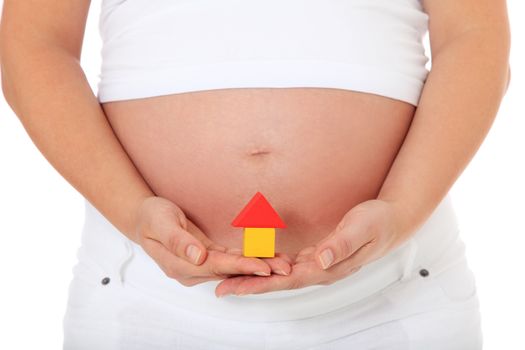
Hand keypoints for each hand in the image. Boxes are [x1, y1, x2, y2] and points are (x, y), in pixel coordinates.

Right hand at [134, 196, 292, 286]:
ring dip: (257, 265)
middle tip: (284, 267)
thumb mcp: (161, 223)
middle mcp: (192, 270)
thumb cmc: (151, 217)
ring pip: (233, 268)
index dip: (241, 267)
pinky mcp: (207, 257)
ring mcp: (199, 266)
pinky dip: (248, 258)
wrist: (145, 217)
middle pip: (230, 271)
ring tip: (282, 262)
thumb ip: (178, 241)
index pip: (216, 267)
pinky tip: (266, 255)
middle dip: (258, 269)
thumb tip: (198, 257)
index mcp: (179, 265)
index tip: (262, 267)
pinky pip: (230, 259)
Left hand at [215, 199, 409, 296]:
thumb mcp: (361, 229)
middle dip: (249, 284)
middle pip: (278, 281)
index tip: (236, 288)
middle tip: (221, 287)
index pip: (287, 280)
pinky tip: (260, 263)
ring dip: (258, 276)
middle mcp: (321, 269)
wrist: (392, 221)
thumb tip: (321, 259)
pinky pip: (290, 263)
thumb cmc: (379, 223)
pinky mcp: (318, 255)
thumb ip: (341, 244)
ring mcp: (319, 263)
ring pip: (282, 273)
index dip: (260, 284)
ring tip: (233, 277)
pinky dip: (272, 265)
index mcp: (328, 267)